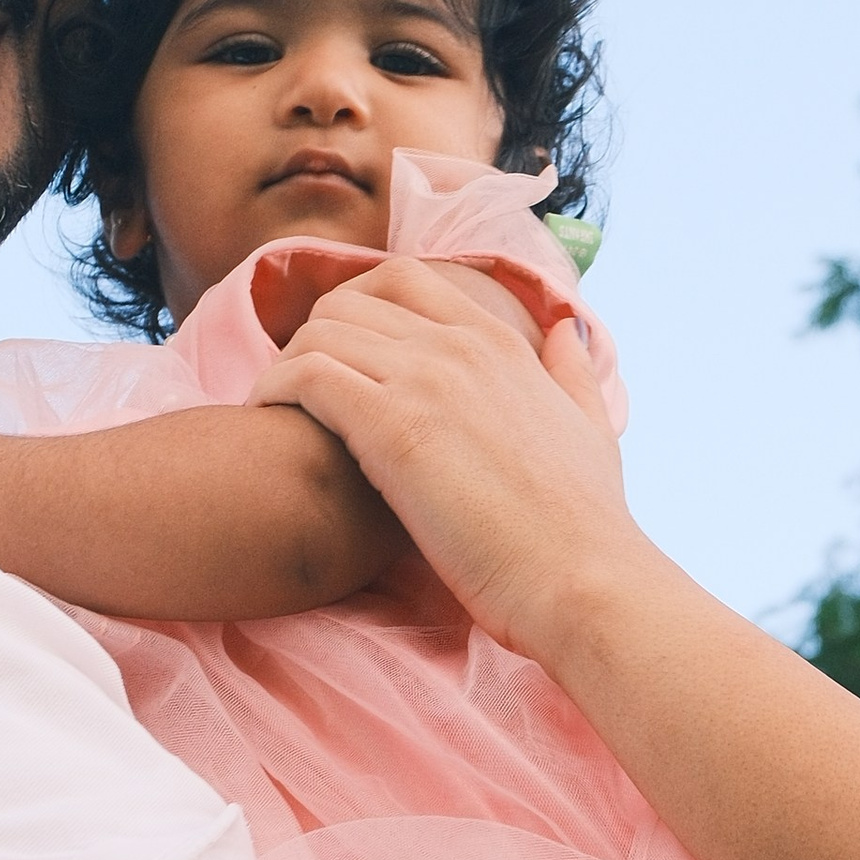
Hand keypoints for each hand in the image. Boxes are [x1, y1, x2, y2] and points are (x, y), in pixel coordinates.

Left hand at [272, 261, 632, 657]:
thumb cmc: (585, 523)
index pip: (403, 280)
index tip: (338, 358)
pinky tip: (267, 428)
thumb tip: (564, 330)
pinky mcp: (393, 428)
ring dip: (284, 367)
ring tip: (277, 415)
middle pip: (348, 304)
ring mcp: (426, 381)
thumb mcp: (591, 427)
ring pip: (318, 333)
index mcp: (499, 341)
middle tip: (296, 394)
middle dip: (310, 340)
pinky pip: (305, 376)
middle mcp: (459, 346)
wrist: (581, 579)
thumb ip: (572, 373)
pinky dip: (274, 392)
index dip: (355, 310)